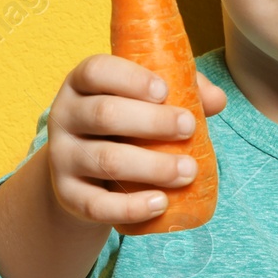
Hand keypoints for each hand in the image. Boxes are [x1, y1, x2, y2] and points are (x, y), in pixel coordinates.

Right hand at [46, 53, 225, 233]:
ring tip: (189, 171)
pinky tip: (160, 203)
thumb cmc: (123, 126)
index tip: (165, 91)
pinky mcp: (67, 195)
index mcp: (81, 84)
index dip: (130, 79)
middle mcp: (64, 117)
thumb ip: (180, 91)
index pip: (96, 71)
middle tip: (188, 127)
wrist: (83, 173)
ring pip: (106, 161)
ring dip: (153, 167)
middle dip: (152, 122)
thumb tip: (216, 100)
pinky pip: (96, 205)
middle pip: (105, 114)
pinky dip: (130, 207)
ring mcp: (62, 158)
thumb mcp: (142, 102)